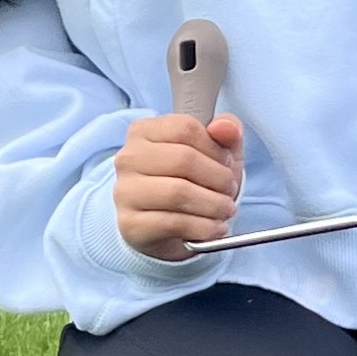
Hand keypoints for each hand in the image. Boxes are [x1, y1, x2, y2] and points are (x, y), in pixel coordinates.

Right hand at [114, 112, 245, 259]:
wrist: (167, 228)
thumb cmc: (191, 182)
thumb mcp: (215, 152)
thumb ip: (226, 131)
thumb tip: (226, 127)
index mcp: (143, 131)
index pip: (185, 128)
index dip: (216, 148)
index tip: (227, 164)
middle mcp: (128, 158)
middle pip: (184, 159)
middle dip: (219, 178)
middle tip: (230, 191)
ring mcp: (125, 192)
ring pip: (178, 193)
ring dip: (214, 204)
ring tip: (226, 209)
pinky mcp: (130, 224)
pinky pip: (174, 223)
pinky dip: (204, 227)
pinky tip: (215, 227)